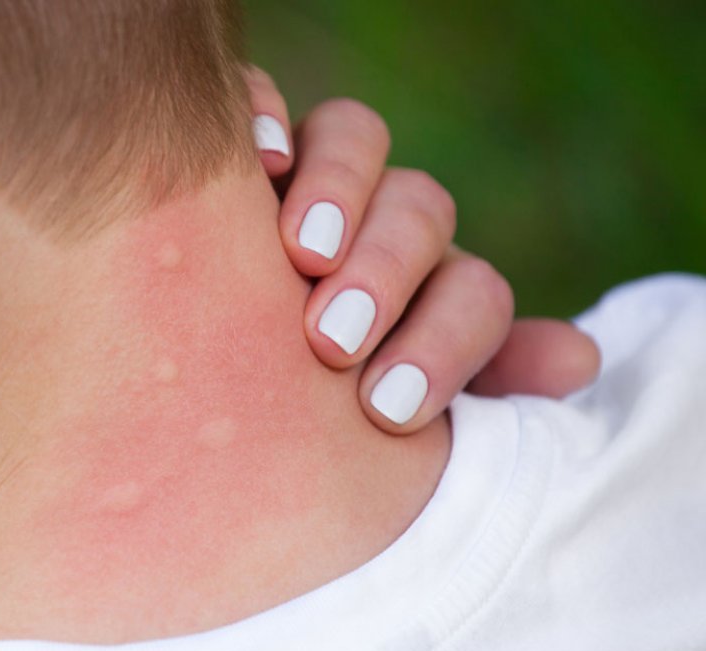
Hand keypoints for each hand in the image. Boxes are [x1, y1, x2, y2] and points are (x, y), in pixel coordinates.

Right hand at [246, 68, 600, 432]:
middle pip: (418, 209)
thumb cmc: (311, 410)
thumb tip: (577, 360)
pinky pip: (260, 99)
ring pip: (353, 137)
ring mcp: (310, 177)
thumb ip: (480, 394)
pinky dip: (264, 113)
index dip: (448, 342)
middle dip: (387, 272)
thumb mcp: (391, 419)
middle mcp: (379, 222)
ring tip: (303, 254)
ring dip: (340, 189)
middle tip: (334, 340)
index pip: (472, 293)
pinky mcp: (239, 152)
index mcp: (428, 294)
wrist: (205, 391)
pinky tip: (259, 159)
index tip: (391, 406)